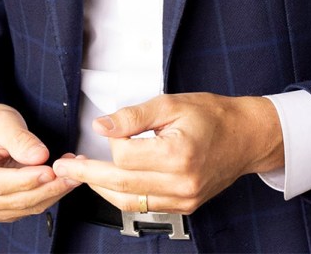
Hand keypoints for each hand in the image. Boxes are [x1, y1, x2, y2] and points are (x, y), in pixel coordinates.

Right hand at [0, 103, 79, 222]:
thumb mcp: (2, 122)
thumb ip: (20, 139)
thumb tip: (39, 157)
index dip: (25, 179)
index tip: (50, 171)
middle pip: (13, 199)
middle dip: (46, 186)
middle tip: (72, 170)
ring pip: (25, 207)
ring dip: (52, 191)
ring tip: (72, 170)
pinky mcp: (2, 211)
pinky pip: (30, 208)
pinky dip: (48, 193)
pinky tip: (62, 178)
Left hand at [51, 93, 282, 215]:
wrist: (246, 136)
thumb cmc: (212, 116)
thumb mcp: (170, 104)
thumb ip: (132, 117)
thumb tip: (101, 126)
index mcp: (178, 155)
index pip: (125, 156)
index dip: (110, 140)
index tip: (106, 128)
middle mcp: (182, 183)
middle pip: (121, 184)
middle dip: (88, 174)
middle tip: (63, 166)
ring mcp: (184, 199)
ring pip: (130, 201)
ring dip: (101, 188)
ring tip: (80, 174)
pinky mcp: (185, 206)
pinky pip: (145, 206)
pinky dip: (123, 195)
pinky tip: (108, 182)